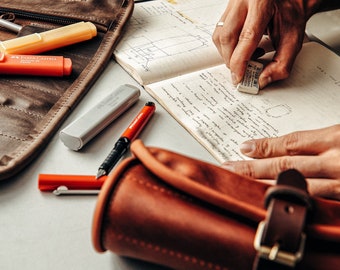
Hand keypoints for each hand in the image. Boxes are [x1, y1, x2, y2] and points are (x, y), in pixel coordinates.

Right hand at [212, 0, 321, 88]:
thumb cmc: (291, 11)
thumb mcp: (293, 37)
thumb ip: (281, 62)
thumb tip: (263, 80)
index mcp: (262, 3)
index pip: (246, 37)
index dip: (240, 61)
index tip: (240, 77)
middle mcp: (243, 0)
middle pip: (227, 37)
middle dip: (232, 60)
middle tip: (242, 72)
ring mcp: (233, 4)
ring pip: (219, 36)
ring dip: (228, 54)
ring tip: (247, 56)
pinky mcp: (228, 10)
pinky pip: (219, 32)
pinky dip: (228, 46)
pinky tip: (242, 48)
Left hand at [222, 125, 339, 199]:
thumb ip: (321, 139)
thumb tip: (290, 146)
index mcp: (336, 138)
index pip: (290, 143)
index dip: (265, 147)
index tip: (244, 148)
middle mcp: (336, 162)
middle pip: (285, 166)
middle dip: (253, 169)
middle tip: (229, 168)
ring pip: (295, 187)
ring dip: (265, 187)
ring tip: (242, 186)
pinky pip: (314, 203)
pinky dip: (291, 202)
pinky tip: (274, 202)